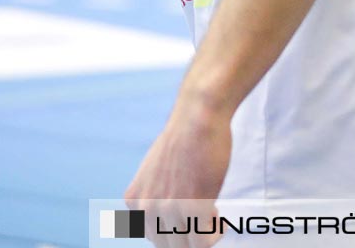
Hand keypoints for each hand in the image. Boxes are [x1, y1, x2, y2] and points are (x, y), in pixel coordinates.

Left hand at [124, 99, 230, 246]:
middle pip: (167, 244)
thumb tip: (168, 208)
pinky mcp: (193, 207)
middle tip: (204, 220)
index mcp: (134, 199)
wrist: (198, 118)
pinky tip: (220, 220)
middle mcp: (146, 208)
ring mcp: (169, 210)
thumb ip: (156, 191)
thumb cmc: (185, 137)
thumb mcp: (155, 168)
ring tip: (214, 218)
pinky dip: (214, 235)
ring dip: (202, 237)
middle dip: (188, 236)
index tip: (189, 219)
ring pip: (184, 246)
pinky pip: (203, 241)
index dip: (174, 229)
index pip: (151, 234)